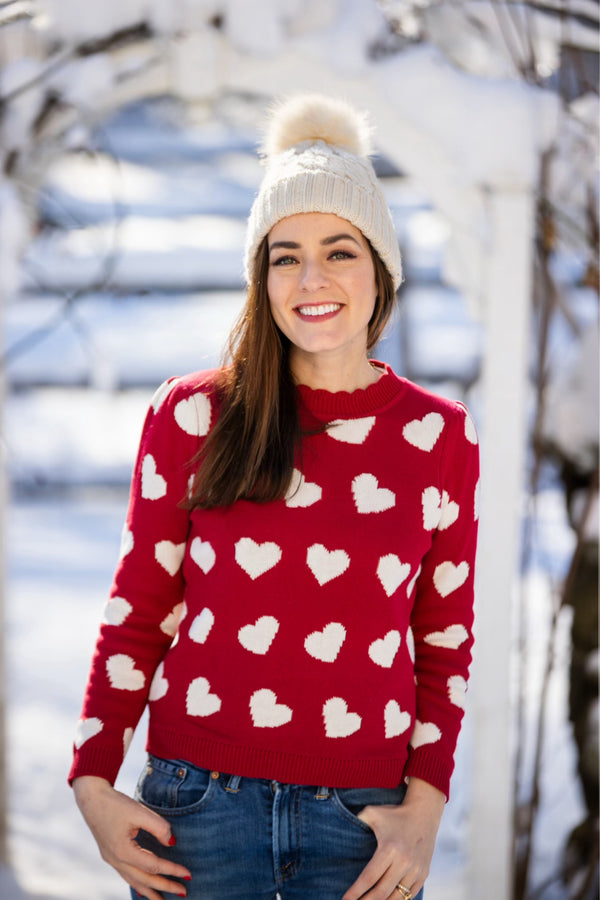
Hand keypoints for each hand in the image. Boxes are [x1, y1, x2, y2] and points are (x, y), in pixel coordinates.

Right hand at [73, 776, 191, 899]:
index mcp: (123, 852)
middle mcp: (116, 860)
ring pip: (134, 881)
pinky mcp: (110, 854)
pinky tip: (144, 889)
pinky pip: (126, 875)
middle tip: (184, 893)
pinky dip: (138, 884)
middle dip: (164, 887)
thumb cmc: (116, 804)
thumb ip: (159, 827)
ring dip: (150, 891)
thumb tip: (172, 843)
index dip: (172, 871)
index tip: (188, 875)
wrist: (91, 798)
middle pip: (144, 880)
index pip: (154, 866)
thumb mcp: (140, 812)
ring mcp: (111, 859)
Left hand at [342, 778, 444, 899]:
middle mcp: (404, 862)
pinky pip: (409, 896)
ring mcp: (415, 870)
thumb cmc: (394, 814)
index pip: (369, 878)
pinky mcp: (423, 875)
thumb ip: (358, 821)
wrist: (423, 813)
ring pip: (396, 898)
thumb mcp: (373, 812)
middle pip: (381, 893)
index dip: (355, 892)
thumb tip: (340, 827)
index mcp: (389, 849)